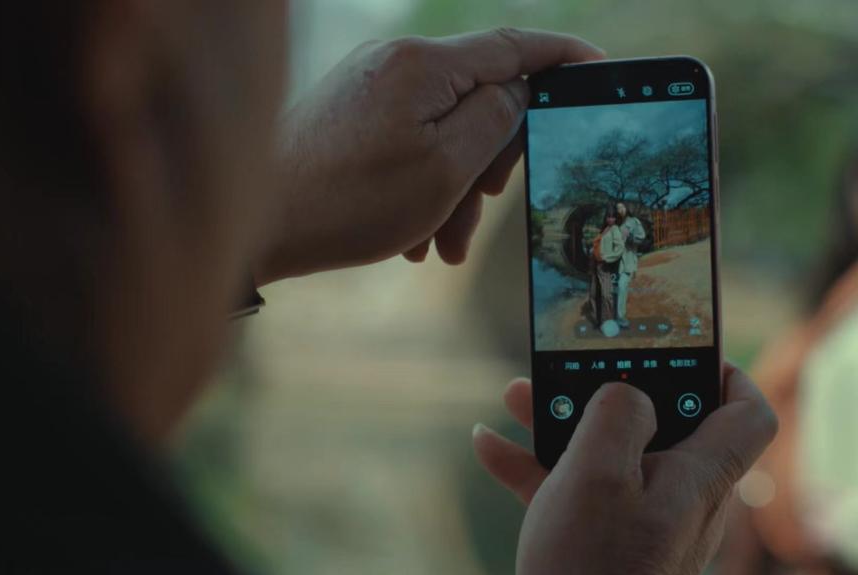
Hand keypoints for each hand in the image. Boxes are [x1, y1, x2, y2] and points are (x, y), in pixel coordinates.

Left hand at [254, 29, 603, 283]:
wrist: (255, 227)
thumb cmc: (348, 201)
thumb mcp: (446, 168)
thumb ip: (496, 118)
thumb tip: (518, 90)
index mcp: (425, 64)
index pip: (515, 45)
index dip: (565, 58)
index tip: (601, 70)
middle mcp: (396, 62)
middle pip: (481, 95)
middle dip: (493, 160)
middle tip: (485, 211)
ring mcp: (371, 86)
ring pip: (447, 129)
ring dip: (457, 189)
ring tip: (440, 246)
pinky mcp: (353, 114)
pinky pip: (412, 142)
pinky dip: (425, 188)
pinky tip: (411, 238)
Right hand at [473, 365, 777, 574]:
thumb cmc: (590, 567)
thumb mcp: (598, 469)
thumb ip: (618, 410)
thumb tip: (628, 394)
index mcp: (702, 476)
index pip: (747, 411)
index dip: (723, 370)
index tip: (679, 349)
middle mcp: (687, 501)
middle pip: (667, 424)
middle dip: (614, 389)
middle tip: (574, 365)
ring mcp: (650, 528)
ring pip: (617, 456)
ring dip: (568, 422)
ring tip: (517, 396)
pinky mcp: (614, 551)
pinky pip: (586, 495)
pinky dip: (545, 468)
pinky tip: (491, 446)